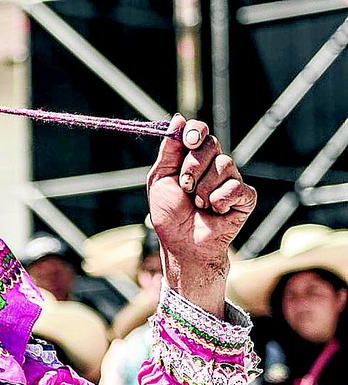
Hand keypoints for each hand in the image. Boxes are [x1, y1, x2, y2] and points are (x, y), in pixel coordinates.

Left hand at [146, 114, 256, 315]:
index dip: (196, 132)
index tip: (188, 140)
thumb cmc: (169, 215)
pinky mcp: (246, 197)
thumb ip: (168, 151)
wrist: (183, 244)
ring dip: (203, 189)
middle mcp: (214, 166)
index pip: (200, 132)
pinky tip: (214, 212)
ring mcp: (231, 181)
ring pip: (224, 165)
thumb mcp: (160, 179)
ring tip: (198, 205)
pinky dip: (219, 201)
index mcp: (193, 159)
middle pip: (211, 145)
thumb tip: (178, 119)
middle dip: (192, 167)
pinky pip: (236, 187)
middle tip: (185, 187)